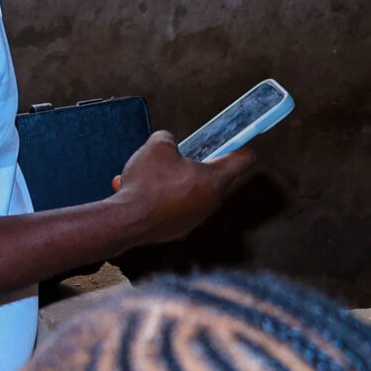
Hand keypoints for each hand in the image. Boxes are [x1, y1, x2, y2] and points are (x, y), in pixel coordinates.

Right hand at [111, 132, 256, 243]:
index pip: (244, 160)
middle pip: (213, 178)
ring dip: (174, 184)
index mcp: (214, 179)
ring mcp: (195, 219)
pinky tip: (141, 195)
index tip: (237, 143)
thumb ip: (169, 139)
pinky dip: (160, 201)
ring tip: (148, 179)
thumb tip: (168, 143)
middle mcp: (211, 202)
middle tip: (174, 159)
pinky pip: (174, 209)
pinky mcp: (178, 231)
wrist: (126, 220)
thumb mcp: (157, 145)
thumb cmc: (147, 183)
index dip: (241, 147)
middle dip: (194, 166)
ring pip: (190, 194)